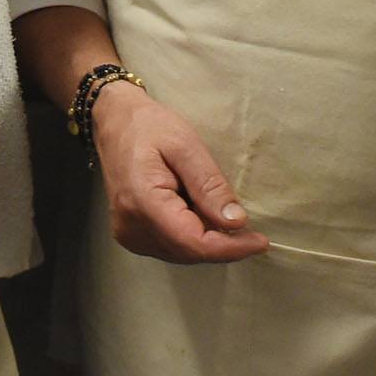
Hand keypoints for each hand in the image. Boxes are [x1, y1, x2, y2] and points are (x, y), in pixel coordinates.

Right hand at [93, 83, 269, 264]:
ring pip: (182, 253)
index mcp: (142, 202)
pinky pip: (171, 247)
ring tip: (216, 209)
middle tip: (250, 227)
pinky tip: (198, 213)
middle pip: (189, 251)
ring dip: (208, 239)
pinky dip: (192, 236)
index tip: (261, 241)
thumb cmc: (149, 126)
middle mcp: (131, 227)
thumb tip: (237, 222)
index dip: (230, 247)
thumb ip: (209, 185)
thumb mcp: (186, 145)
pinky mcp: (131, 235)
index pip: (193, 242)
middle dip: (223, 243)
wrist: (114, 122)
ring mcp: (128, 234)